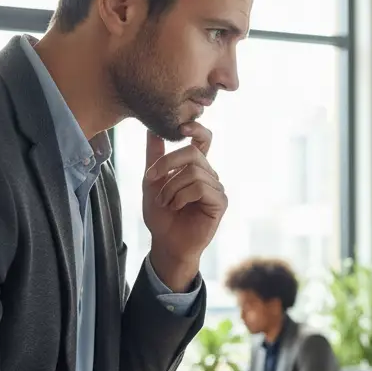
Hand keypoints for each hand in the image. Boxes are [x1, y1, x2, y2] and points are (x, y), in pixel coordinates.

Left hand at [143, 125, 225, 290]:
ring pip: (193, 172)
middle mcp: (208, 174)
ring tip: (164, 202)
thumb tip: (151, 128)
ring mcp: (216, 187)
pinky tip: (176, 206)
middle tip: (151, 178)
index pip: (203, 140)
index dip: (197, 130)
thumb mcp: (151, 181)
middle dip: (167, 163)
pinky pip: (200, 188)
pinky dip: (181, 196)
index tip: (182, 127)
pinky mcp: (220, 202)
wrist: (166, 243)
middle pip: (192, 153)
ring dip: (171, 187)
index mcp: (195, 166)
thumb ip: (154, 156)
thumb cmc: (161, 214)